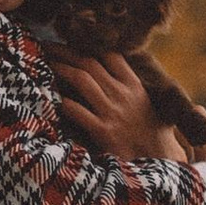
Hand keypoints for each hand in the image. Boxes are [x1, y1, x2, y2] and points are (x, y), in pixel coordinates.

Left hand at [58, 54, 184, 161]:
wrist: (161, 163)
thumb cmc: (154, 136)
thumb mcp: (148, 105)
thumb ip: (131, 89)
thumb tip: (112, 75)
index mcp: (134, 86)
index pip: (110, 55)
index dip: (88, 45)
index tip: (70, 42)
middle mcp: (123, 94)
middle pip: (89, 62)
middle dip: (65, 52)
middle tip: (46, 46)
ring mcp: (112, 112)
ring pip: (81, 80)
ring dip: (60, 69)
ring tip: (44, 64)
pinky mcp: (103, 132)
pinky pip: (76, 110)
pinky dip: (61, 101)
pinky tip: (50, 98)